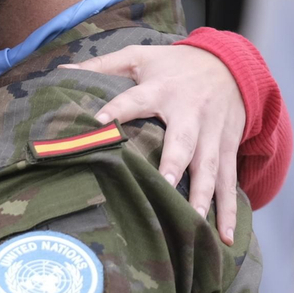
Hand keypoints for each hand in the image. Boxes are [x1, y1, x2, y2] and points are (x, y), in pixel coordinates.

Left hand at [63, 44, 247, 243]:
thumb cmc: (174, 65)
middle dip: (175, 162)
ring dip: (204, 194)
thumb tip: (62, 68)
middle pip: (183, 140)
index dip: (117, 109)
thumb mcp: (140, 56)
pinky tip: (226, 236)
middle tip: (164, 183)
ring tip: (195, 220)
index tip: (97, 123)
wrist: (231, 64)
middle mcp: (191, 112)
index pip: (136, 99)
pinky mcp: (228, 147)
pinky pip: (230, 180)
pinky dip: (229, 209)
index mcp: (162, 89)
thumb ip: (102, 65)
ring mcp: (213, 133)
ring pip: (210, 166)